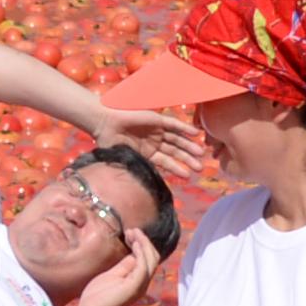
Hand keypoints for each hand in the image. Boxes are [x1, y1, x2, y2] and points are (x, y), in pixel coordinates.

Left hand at [78, 227, 161, 305]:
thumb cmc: (99, 295)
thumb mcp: (113, 275)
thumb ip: (125, 266)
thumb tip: (133, 254)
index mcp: (138, 280)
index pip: (148, 259)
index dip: (142, 244)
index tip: (130, 233)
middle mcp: (143, 282)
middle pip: (153, 257)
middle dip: (144, 241)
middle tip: (131, 230)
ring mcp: (140, 285)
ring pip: (151, 259)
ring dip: (143, 243)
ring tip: (133, 232)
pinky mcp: (134, 286)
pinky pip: (143, 266)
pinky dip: (141, 253)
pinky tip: (134, 243)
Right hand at [92, 103, 206, 183]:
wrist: (104, 123)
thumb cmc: (109, 142)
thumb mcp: (124, 159)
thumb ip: (135, 168)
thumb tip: (141, 186)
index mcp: (148, 153)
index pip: (166, 162)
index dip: (177, 168)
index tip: (188, 175)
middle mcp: (155, 142)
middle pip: (175, 151)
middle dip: (187, 159)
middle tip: (200, 167)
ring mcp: (157, 131)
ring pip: (177, 139)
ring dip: (189, 146)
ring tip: (200, 153)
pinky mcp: (157, 120)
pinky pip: (174, 124)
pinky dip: (185, 128)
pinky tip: (195, 134)